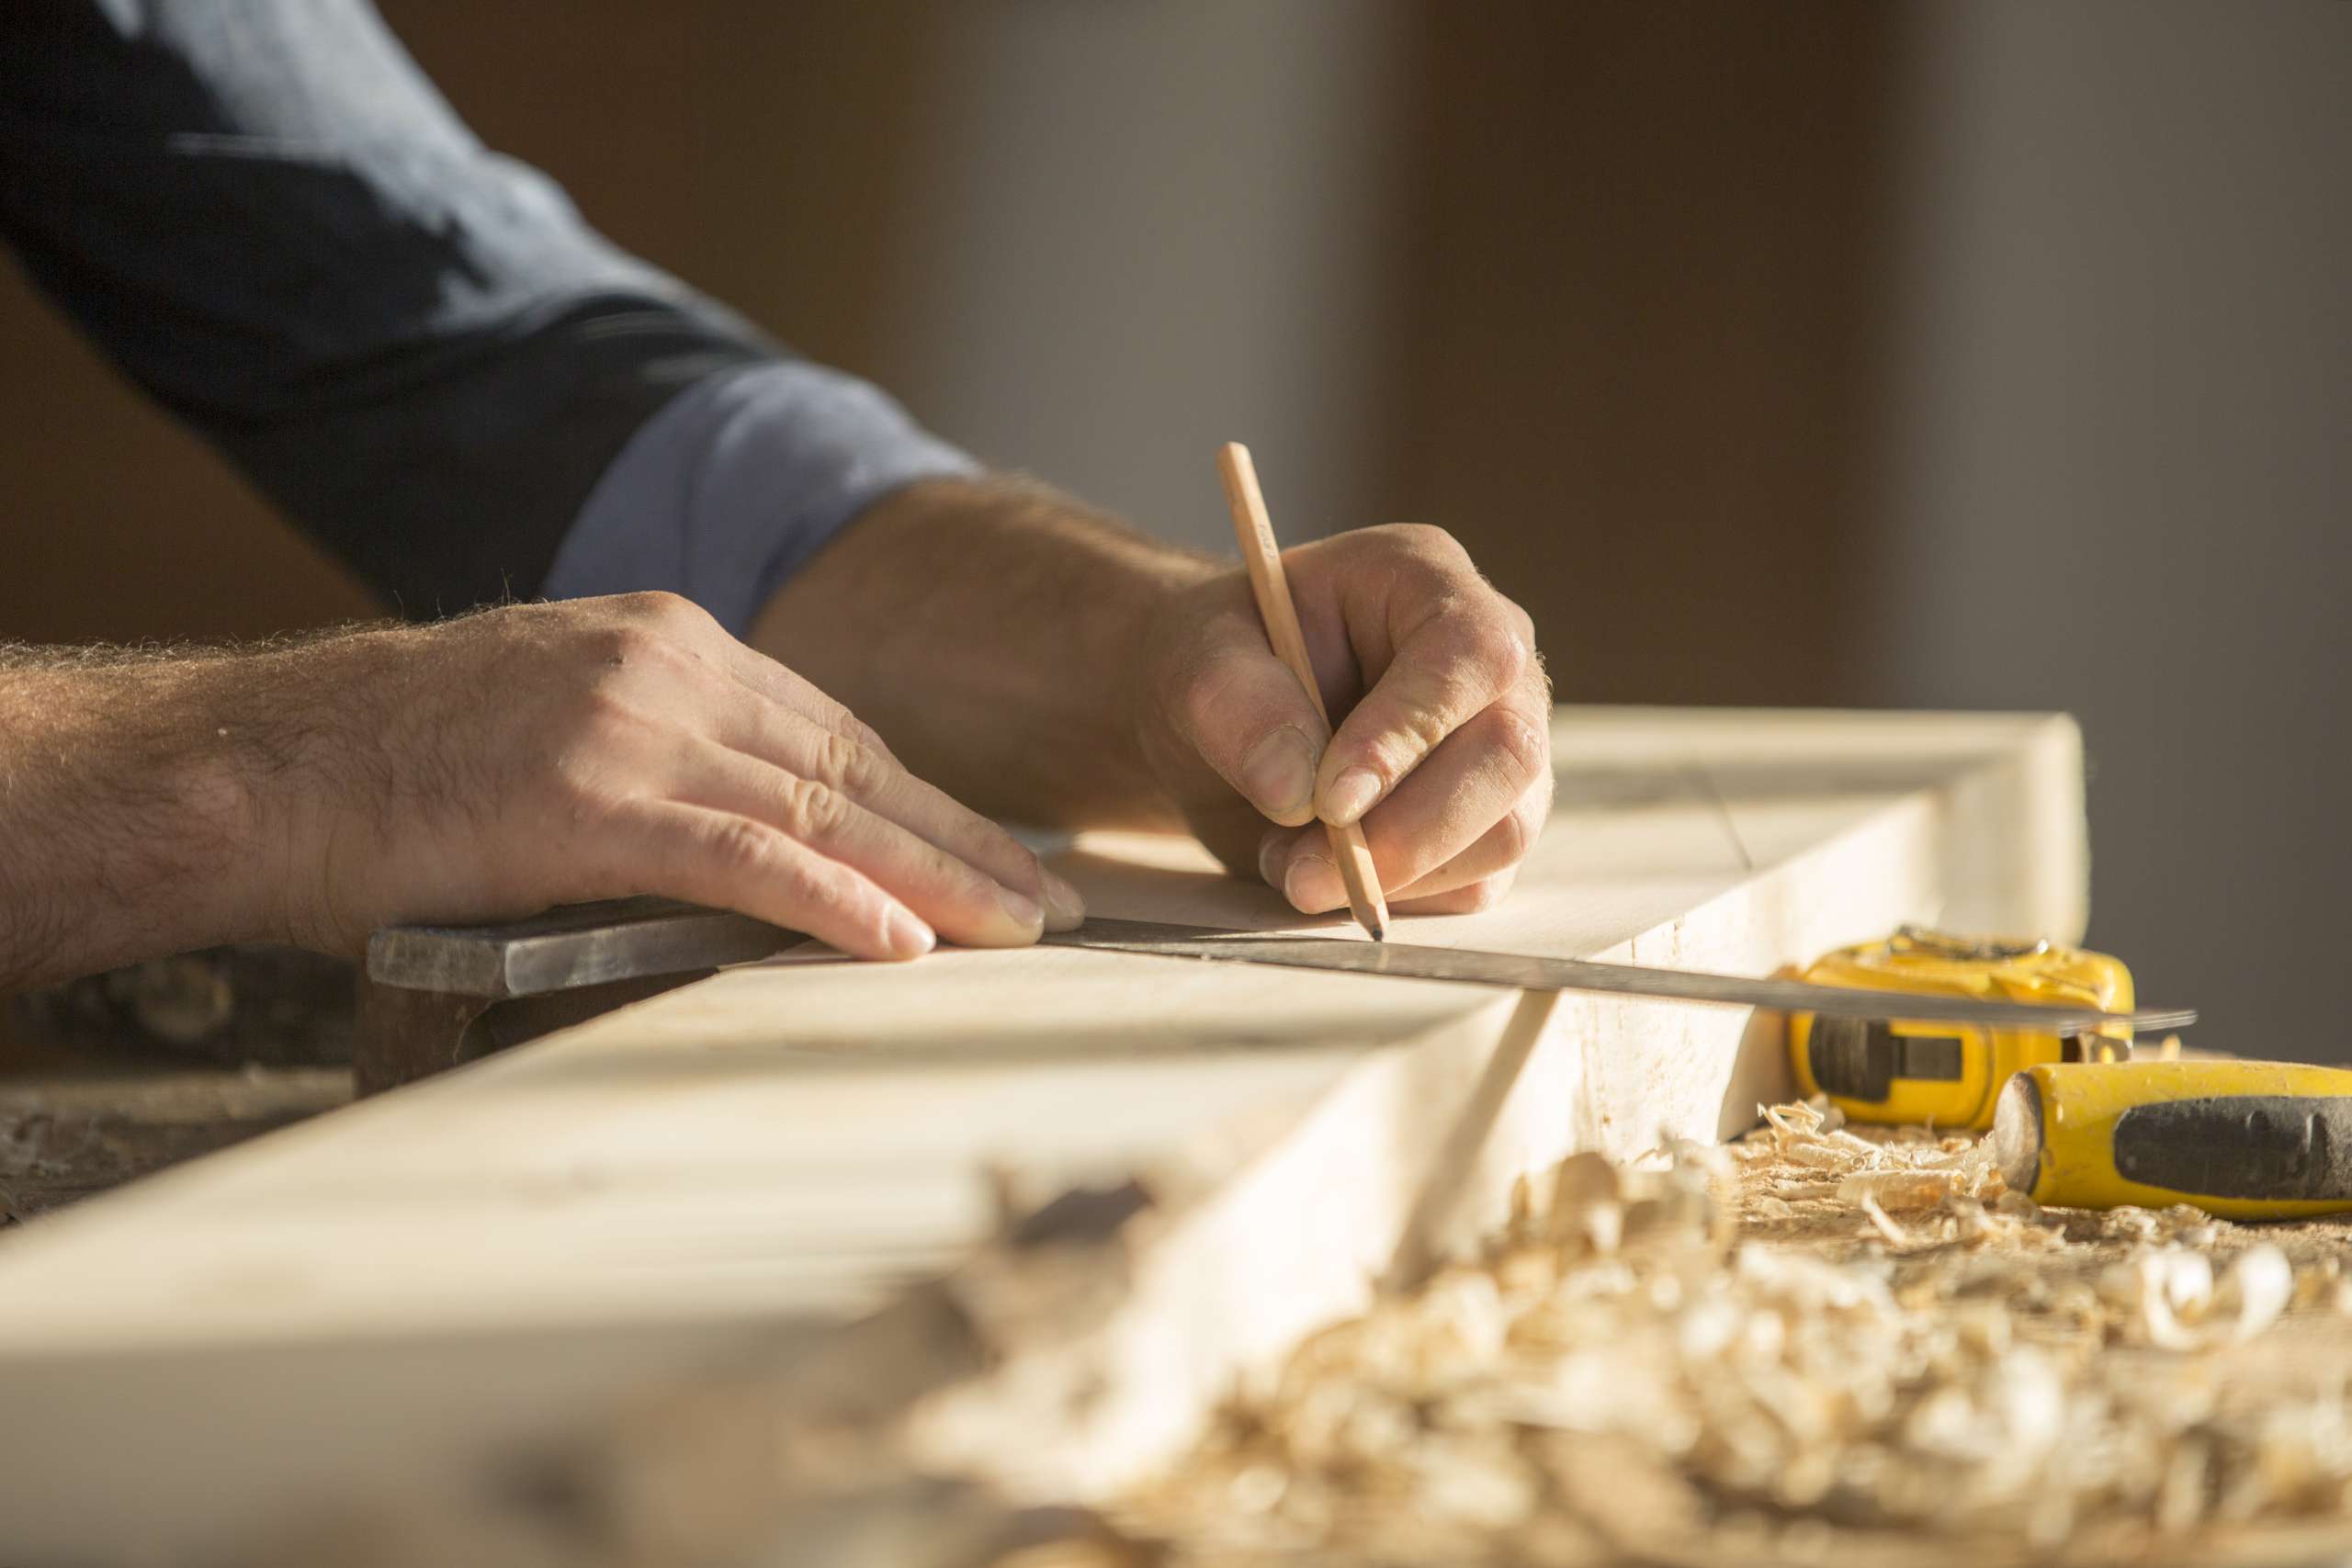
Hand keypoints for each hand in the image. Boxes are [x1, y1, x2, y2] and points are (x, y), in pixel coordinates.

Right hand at [261, 593, 1081, 957]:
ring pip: (825, 807)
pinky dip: (834, 901)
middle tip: (1053, 901)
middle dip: (966, 838)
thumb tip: (750, 828)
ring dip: (936, 876)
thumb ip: (660, 752)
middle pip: (857, 764)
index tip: (996, 850)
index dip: (926, 798)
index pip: (834, 729)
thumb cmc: (397, 763)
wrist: (263, 763)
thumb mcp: (554, 720)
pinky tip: (903, 943)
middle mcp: (669, 666)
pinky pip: (743, 856)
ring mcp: (631, 727)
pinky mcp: (587, 801)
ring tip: (1018, 931)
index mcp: (669, 642)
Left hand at [1133, 524, 1551, 916]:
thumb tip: (1297, 793)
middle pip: (1509, 752)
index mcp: (1425, 582)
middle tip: (1305, 874)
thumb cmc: (1216, 664)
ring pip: (1504, 830)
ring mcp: (1499, 748)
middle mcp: (1487, 665)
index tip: (1330, 800)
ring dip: (1395, 874)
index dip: (1411, 731)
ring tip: (1289, 865)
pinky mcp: (1486, 823)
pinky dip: (1395, 897)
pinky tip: (1320, 872)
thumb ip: (1237, 706)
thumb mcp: (1194, 659)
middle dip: (1411, 830)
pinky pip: (1475, 882)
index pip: (1470, 652)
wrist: (1218, 723)